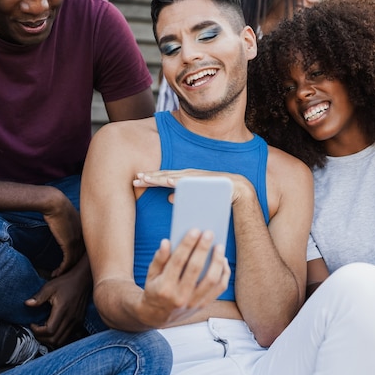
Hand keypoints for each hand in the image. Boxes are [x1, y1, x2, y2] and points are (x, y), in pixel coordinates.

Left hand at [25, 262, 90, 346]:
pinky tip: (54, 328)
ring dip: (50, 339)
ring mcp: (76, 321)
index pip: (49, 330)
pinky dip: (59, 336)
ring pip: (62, 340)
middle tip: (36, 330)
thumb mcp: (49, 287)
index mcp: (62, 310)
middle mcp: (71, 318)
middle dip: (42, 338)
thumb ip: (38, 297)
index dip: (37, 331)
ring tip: (44, 331)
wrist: (82, 280)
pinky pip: (68, 336)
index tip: (33, 324)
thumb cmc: (66, 283)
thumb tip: (27, 304)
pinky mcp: (79, 322)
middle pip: (54, 339)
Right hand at [42, 192, 83, 276]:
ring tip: (58, 276)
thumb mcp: (67, 218)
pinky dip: (62, 269)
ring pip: (75, 262)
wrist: (55, 203)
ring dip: (66, 271)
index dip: (78, 260)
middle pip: (82, 258)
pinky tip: (55, 273)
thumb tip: (64, 228)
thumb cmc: (58, 208)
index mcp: (85, 232)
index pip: (85, 251)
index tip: (70, 267)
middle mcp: (84, 238)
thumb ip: (69, 225)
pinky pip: (68, 261)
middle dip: (74, 268)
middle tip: (66, 276)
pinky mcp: (69, 244)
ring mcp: (78, 241)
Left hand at [133, 169, 251, 204]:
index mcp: (186, 178)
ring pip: (174, 177)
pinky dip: (179, 182)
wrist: (239, 190)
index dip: (151, 179)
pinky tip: (169, 183)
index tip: (137, 180)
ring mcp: (196, 177)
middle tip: (135, 178)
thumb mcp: (196, 196)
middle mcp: (189, 175)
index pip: (164, 178)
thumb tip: (169, 199)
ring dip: (161, 178)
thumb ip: (182, 196)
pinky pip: (189, 182)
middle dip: (150, 177)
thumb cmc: (217, 193)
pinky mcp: (205, 181)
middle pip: (166, 176)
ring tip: (148, 179)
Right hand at [137, 229, 229, 327]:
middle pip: (195, 268)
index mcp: (164, 287)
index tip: (195, 230)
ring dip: (217, 261)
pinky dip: (224, 274)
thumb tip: (166, 242)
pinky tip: (222, 261)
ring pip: (211, 280)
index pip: (177, 261)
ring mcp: (192, 303)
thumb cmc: (154, 289)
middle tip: (209, 233)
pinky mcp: (202, 305)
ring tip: (219, 246)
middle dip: (203, 248)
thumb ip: (159, 259)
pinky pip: (219, 289)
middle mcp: (179, 297)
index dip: (187, 244)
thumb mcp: (150, 275)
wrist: (155, 317)